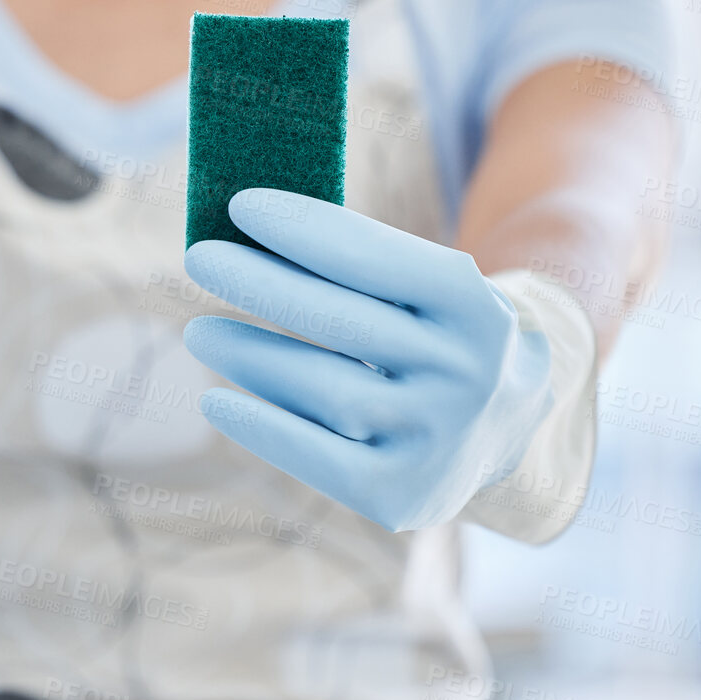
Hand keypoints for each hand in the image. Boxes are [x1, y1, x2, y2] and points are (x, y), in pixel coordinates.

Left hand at [182, 189, 552, 531]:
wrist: (501, 429)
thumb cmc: (431, 336)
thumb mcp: (426, 293)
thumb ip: (359, 265)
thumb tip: (245, 237)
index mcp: (477, 307)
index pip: (381, 261)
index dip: (308, 231)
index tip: (241, 206)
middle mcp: (465, 375)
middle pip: (344, 323)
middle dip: (264, 285)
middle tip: (199, 258)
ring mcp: (435, 439)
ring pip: (325, 390)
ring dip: (251, 355)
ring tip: (200, 333)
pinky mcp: (401, 494)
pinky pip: (317, 459)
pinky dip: (261, 428)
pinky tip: (216, 401)